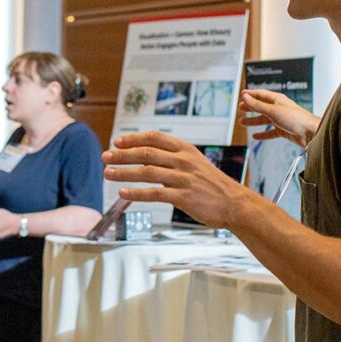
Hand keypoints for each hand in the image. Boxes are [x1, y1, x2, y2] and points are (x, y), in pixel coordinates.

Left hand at [101, 131, 251, 227]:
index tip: (117, 142)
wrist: (235, 203)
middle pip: (146, 153)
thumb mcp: (196, 163)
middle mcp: (183, 160)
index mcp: (185, 149)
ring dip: (124, 172)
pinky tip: (123, 192)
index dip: (133, 139)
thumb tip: (145, 157)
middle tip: (105, 157)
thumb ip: (173, 158)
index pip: (154, 138)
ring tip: (108, 173)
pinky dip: (136, 192)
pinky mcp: (183, 196)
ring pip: (147, 172)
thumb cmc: (212, 185)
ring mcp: (183, 178)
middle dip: (122, 155)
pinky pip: (155, 193)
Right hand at [238, 89, 319, 147]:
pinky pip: (270, 132)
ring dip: (253, 121)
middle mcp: (278, 108)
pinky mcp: (283, 130)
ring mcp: (281, 120)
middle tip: (240, 108)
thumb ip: (258, 105)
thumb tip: (245, 97)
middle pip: (261, 106)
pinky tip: (255, 136)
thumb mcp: (273, 110)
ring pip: (264, 120)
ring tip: (242, 122)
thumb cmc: (296, 118)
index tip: (242, 94)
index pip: (261, 94)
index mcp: (277, 100)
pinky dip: (262, 134)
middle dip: (250, 107)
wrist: (310, 132)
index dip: (251, 94)